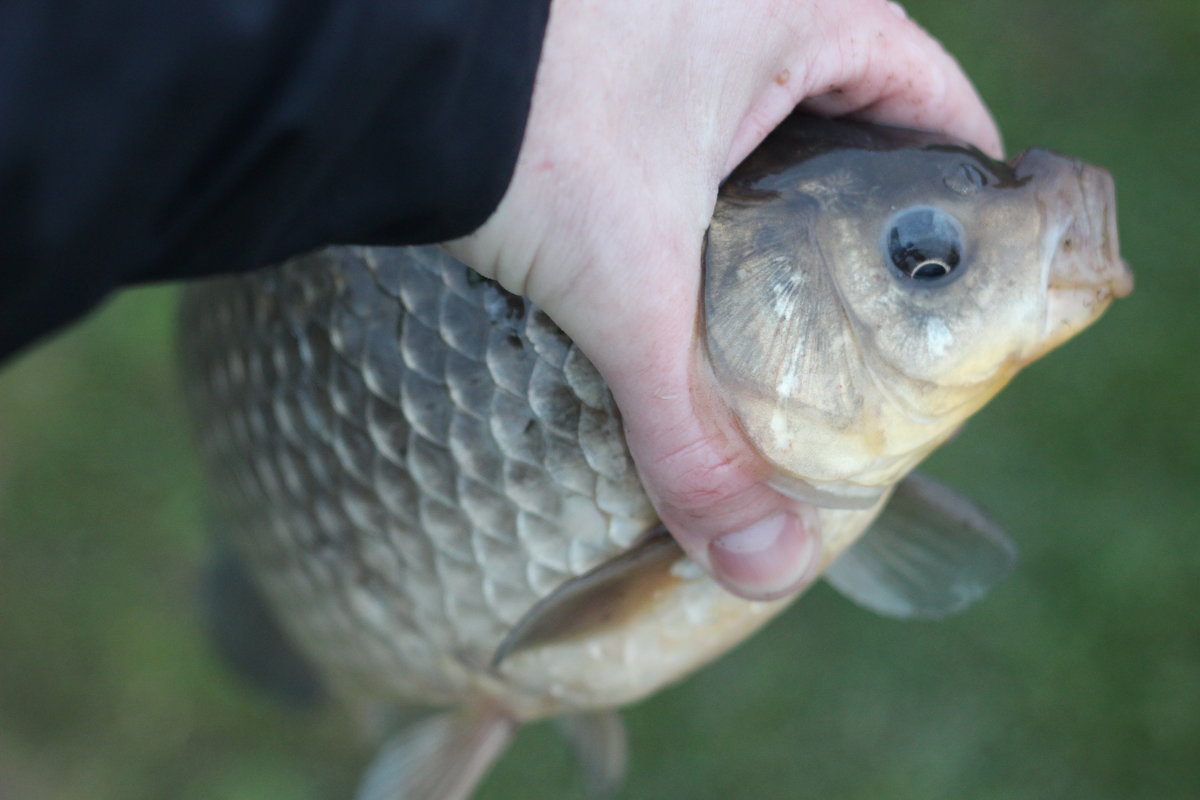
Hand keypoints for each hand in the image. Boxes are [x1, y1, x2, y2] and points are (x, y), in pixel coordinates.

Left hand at [449, 0, 1000, 600]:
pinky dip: (694, 144)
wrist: (372, 64)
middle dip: (858, 191)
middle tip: (857, 290)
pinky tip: (671, 215)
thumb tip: (757, 564)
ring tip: (767, 267)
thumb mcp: (629, 287)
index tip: (953, 264)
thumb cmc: (524, 132)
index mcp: (801, 7)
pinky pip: (687, 81)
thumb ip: (694, 431)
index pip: (934, 97)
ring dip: (768, 166)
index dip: (957, 185)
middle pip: (853, 97)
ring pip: (762, 87)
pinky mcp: (599, 22)